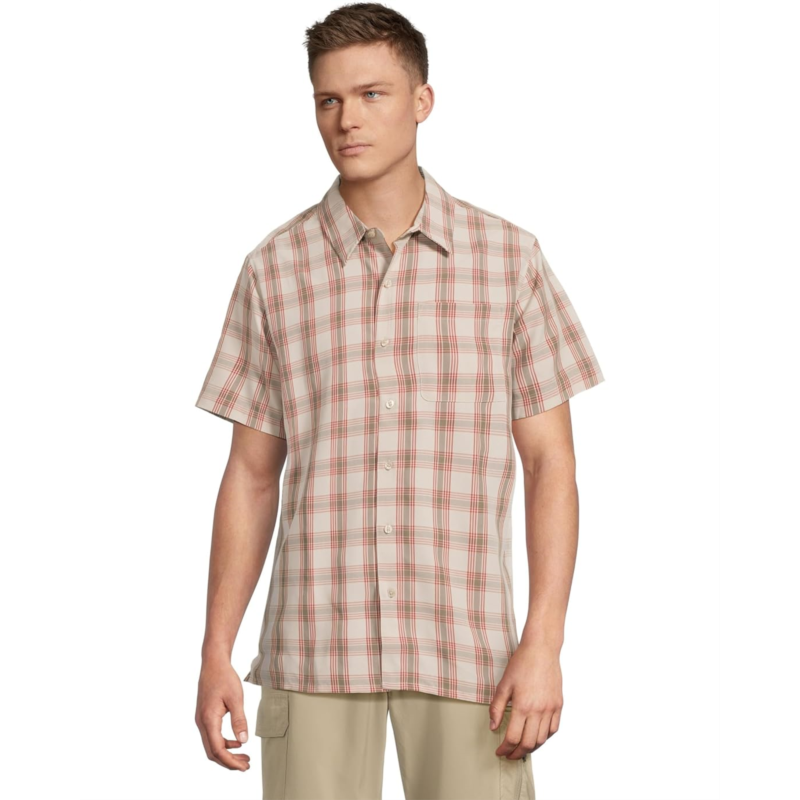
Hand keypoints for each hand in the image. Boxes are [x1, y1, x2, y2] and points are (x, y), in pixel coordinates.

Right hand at [195, 657, 250, 770]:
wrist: (213, 664)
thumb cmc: (224, 678)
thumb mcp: (236, 698)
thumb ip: (239, 720)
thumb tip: (243, 740)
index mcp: (208, 719)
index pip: (218, 749)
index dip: (230, 761)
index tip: (244, 767)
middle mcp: (202, 723)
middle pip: (213, 752)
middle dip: (229, 762)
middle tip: (246, 765)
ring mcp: (202, 720)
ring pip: (212, 745)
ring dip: (227, 753)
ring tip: (244, 757)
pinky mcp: (205, 717)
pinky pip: (212, 736)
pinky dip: (224, 743)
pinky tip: (237, 742)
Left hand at [488, 642, 562, 759]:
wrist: (541, 649)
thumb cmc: (521, 663)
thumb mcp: (504, 684)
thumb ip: (497, 707)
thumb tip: (493, 726)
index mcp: (523, 706)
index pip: (513, 738)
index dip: (505, 749)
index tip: (499, 752)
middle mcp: (539, 710)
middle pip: (528, 743)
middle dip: (517, 753)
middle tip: (509, 755)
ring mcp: (551, 708)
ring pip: (542, 739)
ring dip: (531, 748)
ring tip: (522, 748)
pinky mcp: (559, 705)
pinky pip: (554, 729)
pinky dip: (545, 737)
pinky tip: (537, 736)